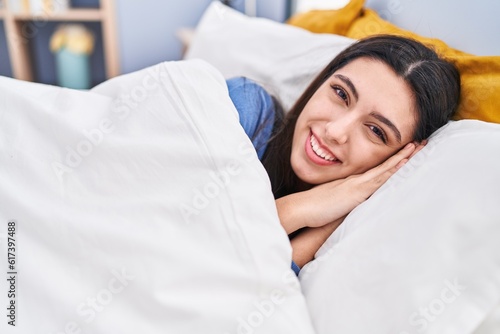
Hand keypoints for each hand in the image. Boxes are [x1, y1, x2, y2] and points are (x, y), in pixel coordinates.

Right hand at [276, 141, 424, 232]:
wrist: (301, 208)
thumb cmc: (314, 209)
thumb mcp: (334, 203)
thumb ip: (346, 202)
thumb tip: (354, 207)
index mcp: (353, 182)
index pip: (378, 169)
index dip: (393, 160)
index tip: (408, 150)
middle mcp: (357, 179)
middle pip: (385, 165)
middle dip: (403, 153)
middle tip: (420, 141)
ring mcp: (357, 183)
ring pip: (386, 167)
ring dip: (404, 156)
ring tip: (419, 145)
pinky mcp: (357, 190)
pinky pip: (380, 177)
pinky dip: (393, 167)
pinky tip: (405, 161)